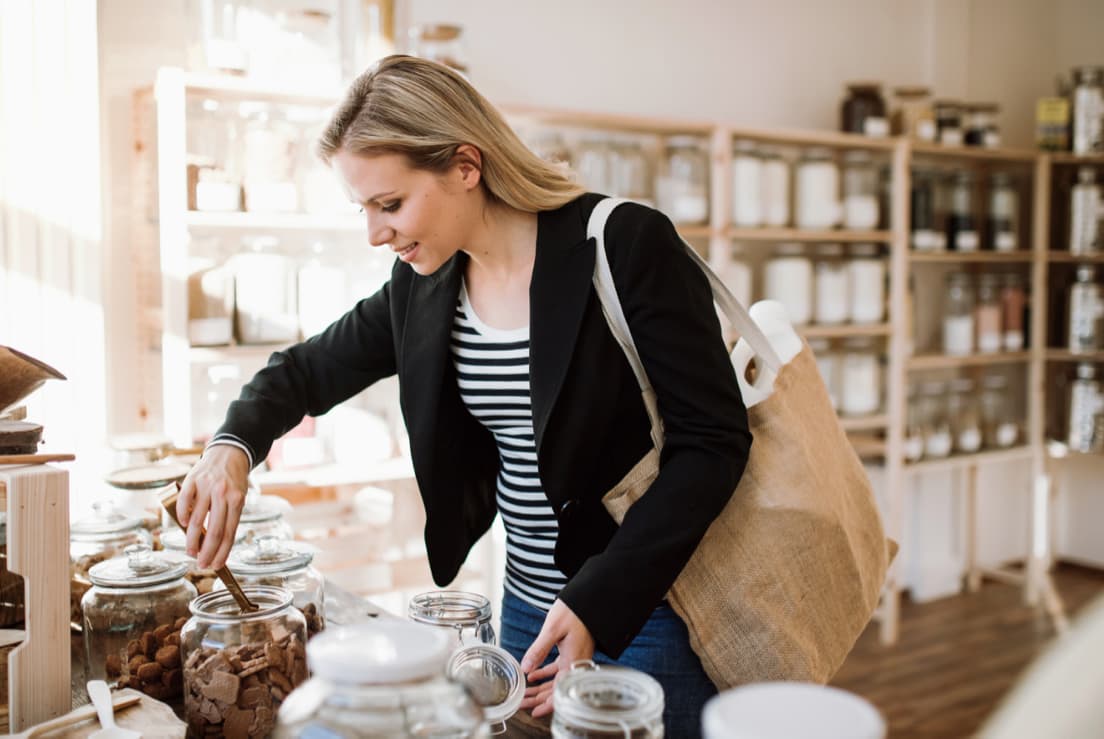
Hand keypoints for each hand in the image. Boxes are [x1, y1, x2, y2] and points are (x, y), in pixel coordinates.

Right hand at [176, 444, 249, 570]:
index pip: (229, 533)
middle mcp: (222, 494)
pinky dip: (182, 515)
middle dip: (206, 552)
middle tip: (201, 564)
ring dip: (192, 540)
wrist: (229, 452)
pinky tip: (182, 525)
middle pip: (213, 531)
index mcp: (237, 501)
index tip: (215, 566)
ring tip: (190, 551)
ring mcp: (206, 486)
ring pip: (196, 520)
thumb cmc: (234, 481)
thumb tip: (214, 545)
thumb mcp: (238, 498)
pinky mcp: (192, 479)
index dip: (221, 552)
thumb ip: (227, 517)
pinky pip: (184, 501)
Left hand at [519, 599, 594, 717]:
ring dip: (540, 687)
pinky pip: (558, 669)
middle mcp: (576, 662)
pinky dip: (545, 673)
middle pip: (557, 688)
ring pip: (556, 680)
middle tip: (522, 704)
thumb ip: (539, 649)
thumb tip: (525, 668)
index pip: (560, 690)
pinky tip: (532, 675)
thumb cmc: (575, 610)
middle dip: (539, 698)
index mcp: (574, 660)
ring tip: (524, 694)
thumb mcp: (553, 629)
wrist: (589, 598)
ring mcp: (575, 658)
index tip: (535, 712)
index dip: (548, 704)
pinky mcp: (572, 652)